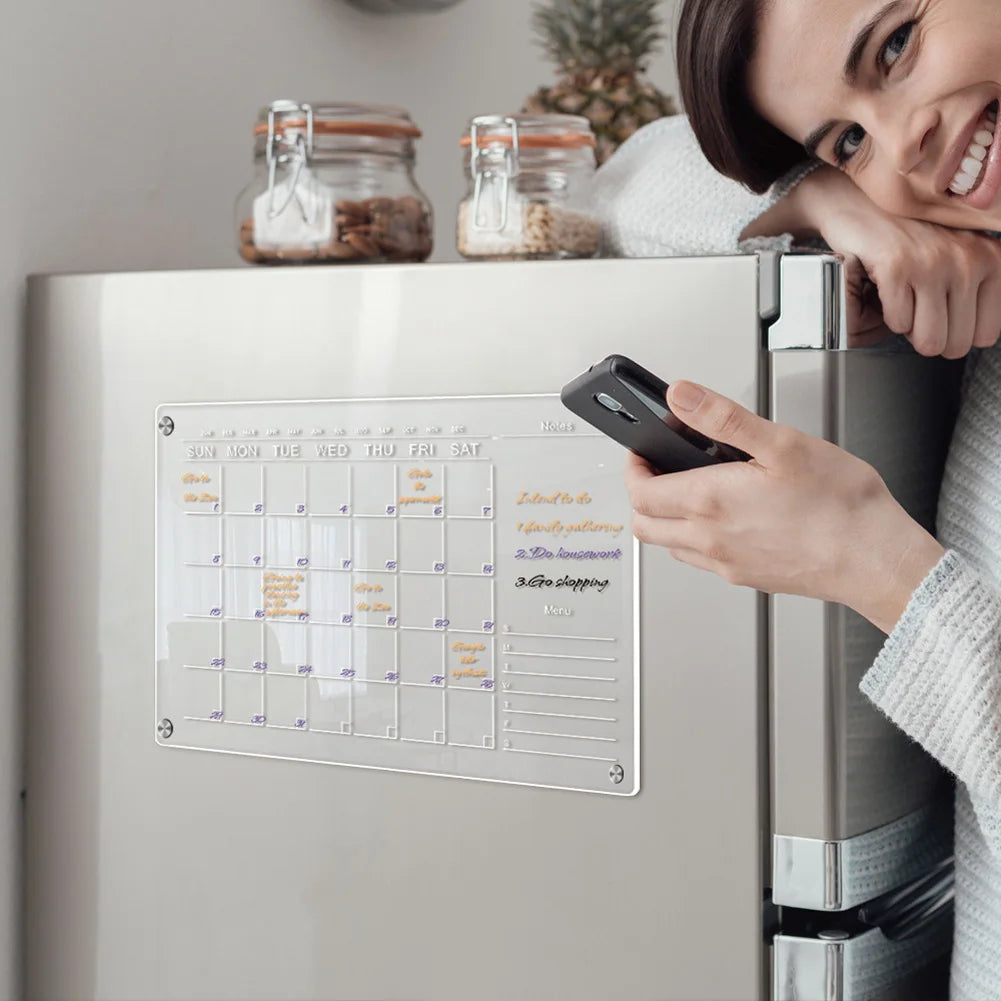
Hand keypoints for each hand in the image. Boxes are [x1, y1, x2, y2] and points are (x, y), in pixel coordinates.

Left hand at [624, 381, 944, 633]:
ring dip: (667, 518)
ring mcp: (726, 564)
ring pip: (670, 546)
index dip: (632, 468)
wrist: (876, 561)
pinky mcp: (746, 578)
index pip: (640, 492)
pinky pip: (702, 560)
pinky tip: (726, 518)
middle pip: (644, 526)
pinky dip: (696, 538)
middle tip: (658, 470)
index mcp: (710, 502)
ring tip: (693, 489)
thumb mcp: (782, 443)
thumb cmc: (841, 506)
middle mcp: (710, 540)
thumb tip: (682, 396)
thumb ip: (723, 418)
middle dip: (642, 495)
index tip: (642, 451)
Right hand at [746, 166, 1000, 357]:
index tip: (939, 312)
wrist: (864, 208)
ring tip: (903, 301)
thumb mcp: (957, 260)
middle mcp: (969, 259)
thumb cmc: (908, 239)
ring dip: (908, 330)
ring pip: (928, 340)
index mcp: (991, 259)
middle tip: (916, 310)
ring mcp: (933, 262)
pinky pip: (898, 323)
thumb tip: (968, 338)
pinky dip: (887, 317)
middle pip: (955, 345)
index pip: (985, 335)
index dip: (953, 333)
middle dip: (928, 338)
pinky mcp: (897, 266)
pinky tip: (886, 293)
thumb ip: (973, 293)